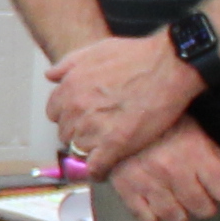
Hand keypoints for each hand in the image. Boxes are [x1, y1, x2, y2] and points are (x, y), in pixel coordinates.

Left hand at [46, 31, 207, 173]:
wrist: (168, 66)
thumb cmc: (136, 55)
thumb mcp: (96, 50)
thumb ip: (69, 64)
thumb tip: (51, 76)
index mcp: (70, 88)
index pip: (54, 112)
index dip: (69, 115)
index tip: (81, 117)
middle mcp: (76, 109)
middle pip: (65, 133)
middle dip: (78, 132)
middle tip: (98, 131)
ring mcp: (94, 128)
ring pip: (79, 150)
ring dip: (90, 150)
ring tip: (106, 146)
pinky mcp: (114, 144)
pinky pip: (96, 167)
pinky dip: (99, 170)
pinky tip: (106, 168)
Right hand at [108, 119, 219, 220]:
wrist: (118, 118)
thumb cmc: (162, 124)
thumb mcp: (198, 134)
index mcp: (193, 152)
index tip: (217, 184)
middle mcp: (172, 170)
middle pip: (204, 209)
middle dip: (204, 201)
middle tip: (196, 189)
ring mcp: (147, 182)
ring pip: (177, 218)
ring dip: (180, 210)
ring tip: (175, 195)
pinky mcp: (125, 190)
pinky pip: (148, 219)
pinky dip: (153, 213)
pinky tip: (154, 198)